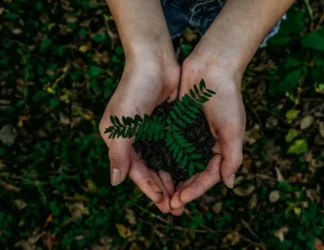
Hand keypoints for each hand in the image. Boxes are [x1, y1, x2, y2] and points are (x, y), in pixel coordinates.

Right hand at [99, 54, 183, 214]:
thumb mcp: (121, 124)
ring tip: (183, 195)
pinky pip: (172, 148)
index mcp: (119, 140)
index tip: (163, 204)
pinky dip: (178, 161)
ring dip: (171, 178)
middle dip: (162, 189)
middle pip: (149, 170)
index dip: (149, 189)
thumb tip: (115, 182)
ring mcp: (151, 131)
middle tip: (176, 207)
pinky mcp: (165, 124)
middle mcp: (134, 138)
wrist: (154, 61)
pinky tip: (188, 173)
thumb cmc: (134, 90)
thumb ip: (118, 153)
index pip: (135, 171)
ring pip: (162, 162)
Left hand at [170, 49, 245, 210]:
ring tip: (159, 193)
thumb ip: (232, 157)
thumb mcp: (233, 129)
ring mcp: (190, 134)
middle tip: (168, 205)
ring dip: (170, 178)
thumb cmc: (226, 97)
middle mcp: (205, 144)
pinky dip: (163, 157)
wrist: (212, 66)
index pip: (208, 176)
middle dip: (181, 189)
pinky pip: (169, 145)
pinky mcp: (177, 124)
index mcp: (221, 148)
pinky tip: (152, 168)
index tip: (180, 200)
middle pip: (192, 173)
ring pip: (179, 162)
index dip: (195, 190)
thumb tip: (229, 185)